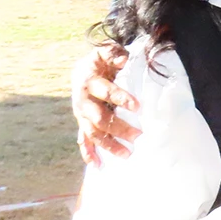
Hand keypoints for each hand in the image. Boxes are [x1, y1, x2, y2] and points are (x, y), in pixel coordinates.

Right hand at [72, 44, 140, 165]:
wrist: (83, 71)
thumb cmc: (100, 62)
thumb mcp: (105, 53)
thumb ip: (114, 54)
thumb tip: (124, 59)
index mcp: (89, 82)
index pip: (106, 92)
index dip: (121, 98)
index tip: (138, 106)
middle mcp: (83, 101)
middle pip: (100, 118)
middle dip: (119, 128)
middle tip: (139, 136)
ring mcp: (81, 115)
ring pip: (93, 133)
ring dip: (109, 144)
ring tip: (127, 154)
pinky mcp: (82, 124)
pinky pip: (83, 141)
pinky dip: (89, 154)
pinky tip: (98, 166)